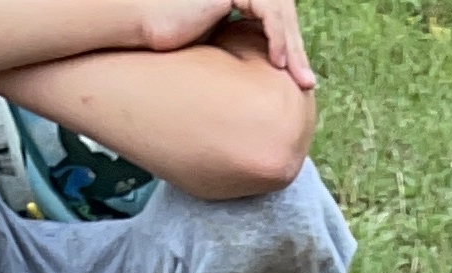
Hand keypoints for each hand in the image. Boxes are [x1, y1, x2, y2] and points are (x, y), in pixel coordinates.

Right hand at [141, 0, 314, 90]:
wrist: (144, 25)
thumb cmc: (171, 38)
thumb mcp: (216, 43)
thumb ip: (240, 46)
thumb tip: (262, 74)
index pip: (275, 17)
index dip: (289, 45)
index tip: (297, 79)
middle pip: (283, 13)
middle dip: (297, 49)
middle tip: (307, 83)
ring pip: (280, 12)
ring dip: (293, 47)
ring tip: (299, 79)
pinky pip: (266, 11)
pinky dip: (277, 36)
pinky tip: (280, 63)